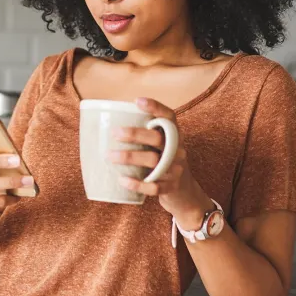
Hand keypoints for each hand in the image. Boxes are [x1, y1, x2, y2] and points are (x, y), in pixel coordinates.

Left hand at [107, 97, 213, 229]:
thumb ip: (147, 138)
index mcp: (175, 137)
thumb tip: (111, 126)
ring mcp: (176, 169)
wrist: (186, 194)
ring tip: (109, 156)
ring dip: (130, 157)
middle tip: (114, 133)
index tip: (137, 101)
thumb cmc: (165, 166)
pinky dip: (137, 183)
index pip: (169, 117)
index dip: (156, 107)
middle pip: (158, 139)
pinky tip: (122, 180)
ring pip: (154, 161)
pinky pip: (154, 186)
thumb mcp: (163, 149)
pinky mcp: (171, 188)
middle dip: (135, 134)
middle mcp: (178, 150)